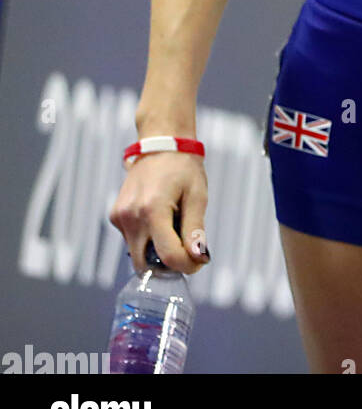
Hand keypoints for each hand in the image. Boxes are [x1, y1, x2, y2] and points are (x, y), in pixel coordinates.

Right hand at [109, 152, 210, 275]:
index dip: (187, 265)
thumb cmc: (183, 168)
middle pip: (146, 265)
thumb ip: (195, 230)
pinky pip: (132, 240)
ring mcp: (120, 217)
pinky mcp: (115, 216)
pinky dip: (146, 239)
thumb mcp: (197, 195)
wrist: (161, 143)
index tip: (200, 261)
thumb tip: (198, 258)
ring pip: (138, 254)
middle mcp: (131, 217)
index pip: (168, 256)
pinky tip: (159, 218)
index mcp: (153, 210)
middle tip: (186, 250)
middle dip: (168, 264)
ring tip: (174, 225)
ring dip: (157, 251)